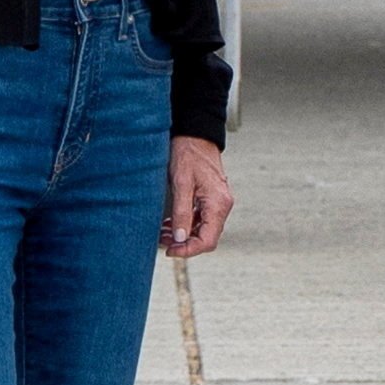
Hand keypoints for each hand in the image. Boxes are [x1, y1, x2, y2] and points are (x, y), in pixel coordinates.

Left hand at [162, 136, 232, 256]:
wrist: (195, 133)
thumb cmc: (189, 153)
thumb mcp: (181, 183)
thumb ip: (181, 213)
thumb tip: (180, 238)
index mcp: (218, 203)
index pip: (208, 240)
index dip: (188, 250)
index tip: (170, 251)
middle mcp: (222, 205)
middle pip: (206, 238)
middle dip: (184, 243)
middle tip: (163, 241)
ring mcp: (218, 202)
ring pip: (203, 230)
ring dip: (184, 235)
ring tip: (163, 233)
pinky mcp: (211, 198)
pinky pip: (201, 219)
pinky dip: (187, 225)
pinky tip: (171, 223)